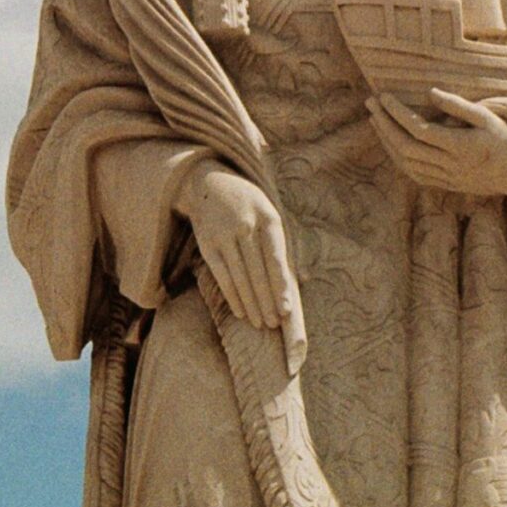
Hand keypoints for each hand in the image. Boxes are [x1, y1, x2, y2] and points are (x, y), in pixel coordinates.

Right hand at [176, 163, 303, 345]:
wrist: (210, 183)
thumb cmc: (249, 206)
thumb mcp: (269, 213)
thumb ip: (281, 244)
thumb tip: (300, 278)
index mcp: (268, 218)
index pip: (276, 257)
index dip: (281, 285)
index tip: (286, 309)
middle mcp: (246, 225)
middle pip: (258, 272)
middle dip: (267, 301)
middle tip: (274, 324)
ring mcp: (224, 234)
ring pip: (240, 277)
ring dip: (251, 304)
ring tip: (260, 323)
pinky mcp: (207, 244)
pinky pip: (221, 275)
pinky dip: (232, 296)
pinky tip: (240, 311)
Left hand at [367, 88, 506, 199]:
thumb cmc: (506, 140)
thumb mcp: (488, 117)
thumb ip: (458, 106)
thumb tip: (430, 92)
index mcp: (460, 146)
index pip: (418, 129)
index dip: (396, 113)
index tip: (383, 96)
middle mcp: (450, 165)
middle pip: (406, 146)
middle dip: (384, 124)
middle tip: (371, 103)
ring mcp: (446, 177)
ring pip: (406, 162)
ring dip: (386, 140)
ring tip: (376, 119)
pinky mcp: (446, 184)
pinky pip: (414, 173)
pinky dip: (397, 157)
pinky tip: (391, 142)